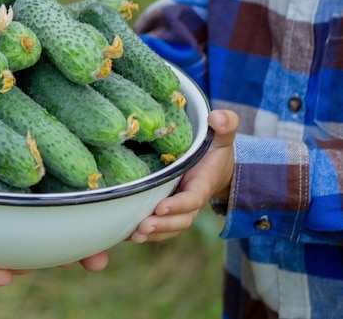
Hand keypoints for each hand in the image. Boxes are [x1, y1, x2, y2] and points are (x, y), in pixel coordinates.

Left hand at [130, 109, 238, 242]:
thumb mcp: (222, 136)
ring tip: (133, 235)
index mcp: (201, 184)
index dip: (179, 205)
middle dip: (162, 225)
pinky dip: (145, 234)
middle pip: (179, 220)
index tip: (161, 207)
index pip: (192, 198)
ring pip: (169, 228)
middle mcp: (190, 201)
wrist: (215, 168)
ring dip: (152, 234)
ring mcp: (179, 210)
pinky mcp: (167, 212)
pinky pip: (160, 228)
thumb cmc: (214, 151)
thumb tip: (216, 117)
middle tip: (142, 226)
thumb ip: (226, 125)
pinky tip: (124, 235)